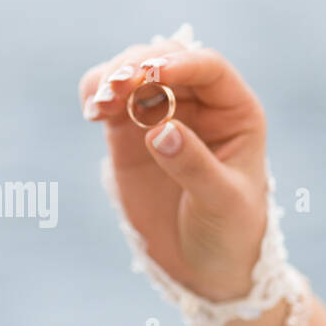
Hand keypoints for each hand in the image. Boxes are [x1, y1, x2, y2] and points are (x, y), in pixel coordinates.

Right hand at [78, 37, 267, 304]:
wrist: (204, 265)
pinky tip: (91, 110)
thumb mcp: (221, 202)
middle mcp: (198, 104)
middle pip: (164, 60)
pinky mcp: (128, 134)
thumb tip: (161, 130)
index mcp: (234, 111)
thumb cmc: (229, 231)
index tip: (152, 76)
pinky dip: (96, 97)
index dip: (179, 64)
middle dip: (137, 66)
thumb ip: (194, 165)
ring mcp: (160, 115)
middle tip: (114, 88)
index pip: (207, 68)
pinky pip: (109, 102)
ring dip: (111, 78)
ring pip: (131, 74)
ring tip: (98, 104)